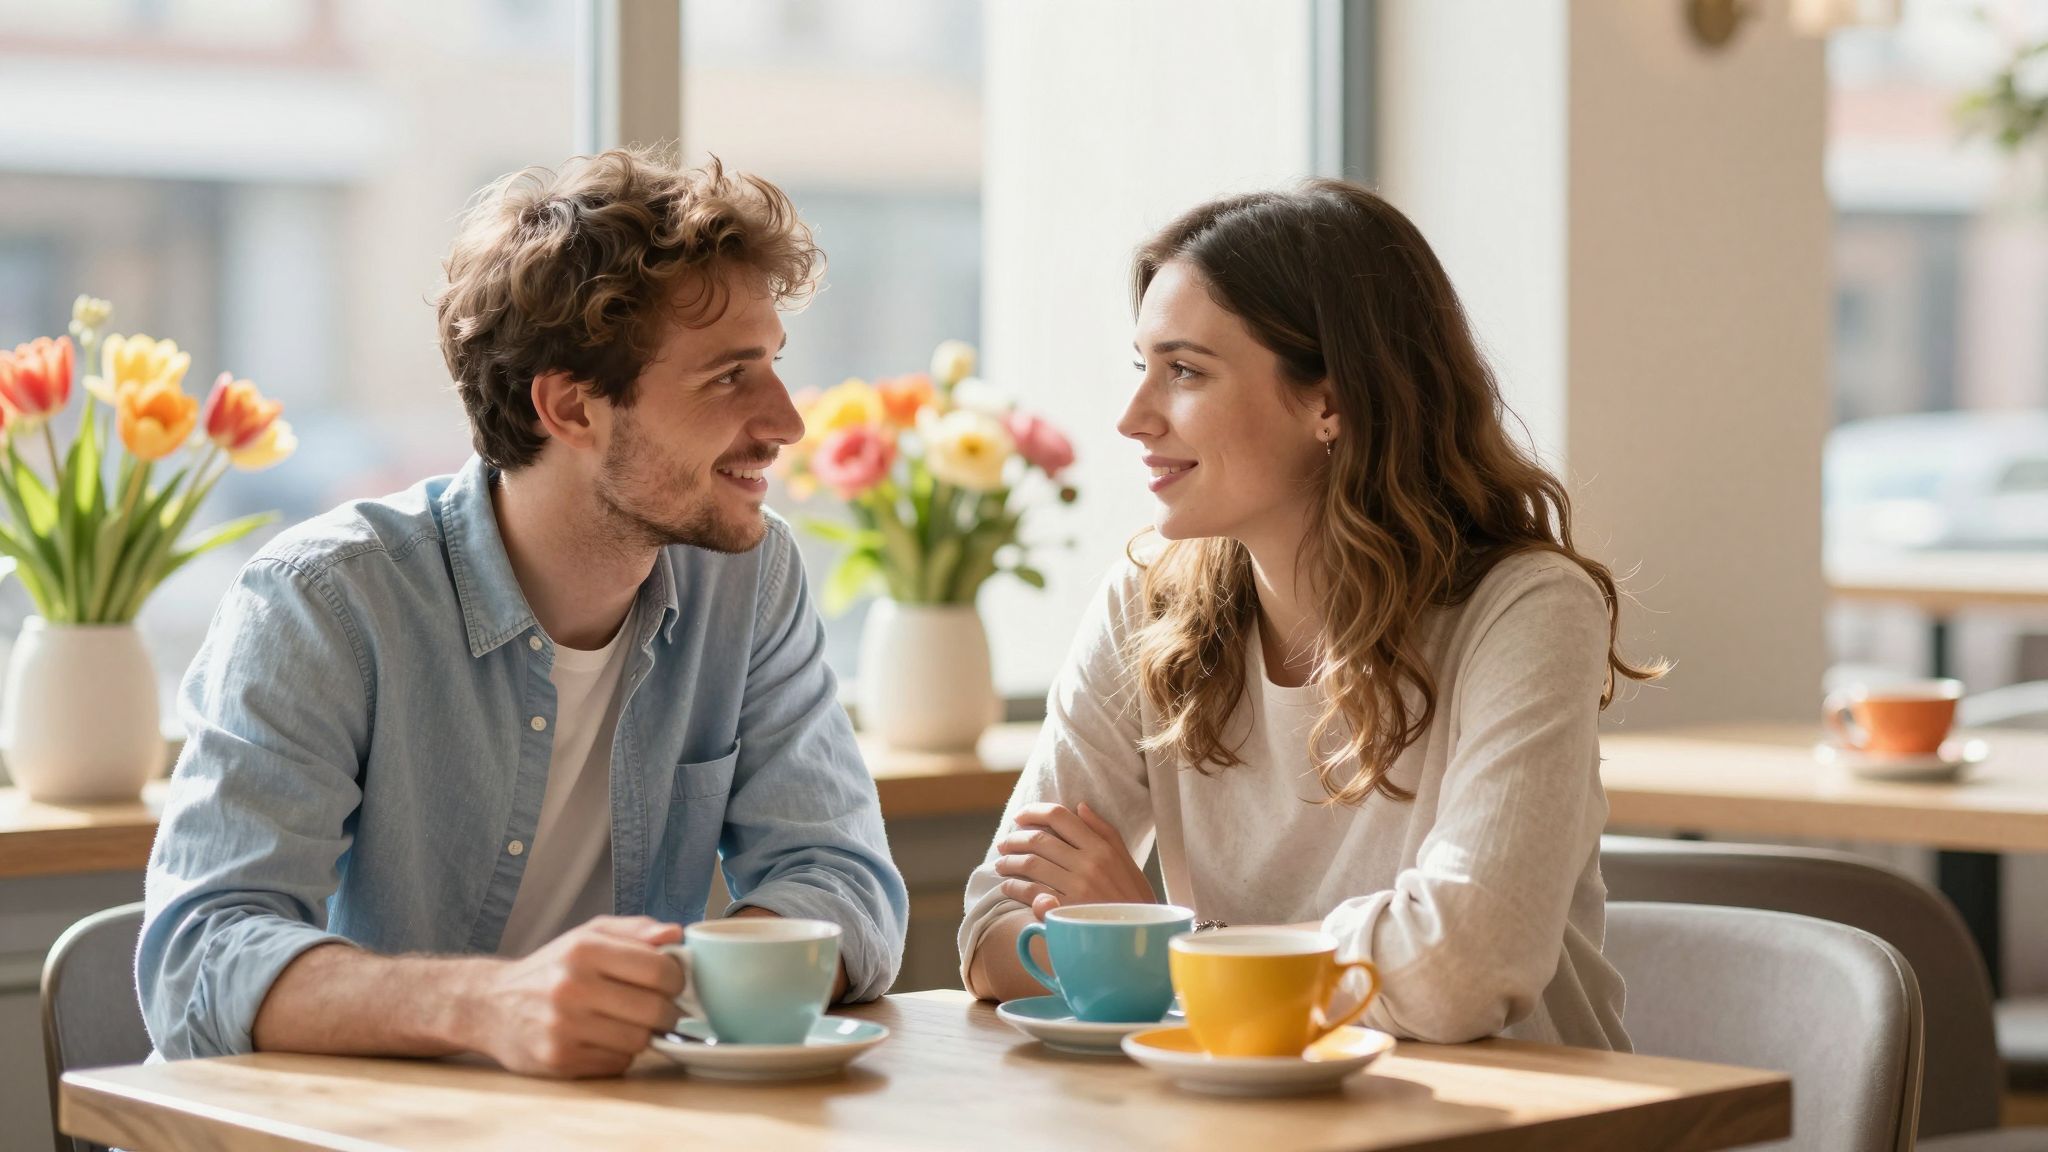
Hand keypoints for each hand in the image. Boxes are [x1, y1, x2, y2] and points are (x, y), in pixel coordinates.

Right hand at [462, 915, 684, 1077]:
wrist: (490, 1005)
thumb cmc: (550, 968)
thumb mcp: (588, 936)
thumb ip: (635, 931)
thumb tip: (676, 934)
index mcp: (583, 949)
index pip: (658, 969)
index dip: (676, 978)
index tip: (671, 982)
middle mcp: (571, 987)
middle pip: (654, 1010)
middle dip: (668, 1011)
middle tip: (660, 1008)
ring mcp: (563, 1027)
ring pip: (639, 1040)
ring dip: (644, 1034)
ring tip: (630, 1022)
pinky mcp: (559, 1059)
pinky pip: (617, 1063)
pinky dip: (620, 1053)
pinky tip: (604, 1039)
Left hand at [994, 801, 1153, 918]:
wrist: (1139, 936)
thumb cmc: (1134, 899)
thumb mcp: (1128, 861)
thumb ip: (1106, 832)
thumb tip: (1080, 806)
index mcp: (1102, 847)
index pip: (1060, 817)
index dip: (1034, 812)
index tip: (1020, 816)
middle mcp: (1088, 863)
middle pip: (1039, 840)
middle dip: (1015, 839)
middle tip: (1004, 843)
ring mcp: (1076, 887)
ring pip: (1031, 864)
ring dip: (1009, 862)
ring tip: (1001, 864)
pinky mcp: (1066, 909)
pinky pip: (1030, 892)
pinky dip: (1013, 887)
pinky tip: (1008, 887)